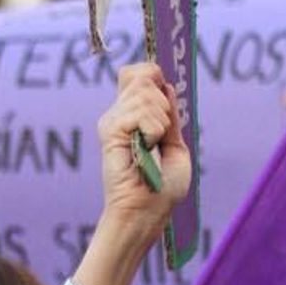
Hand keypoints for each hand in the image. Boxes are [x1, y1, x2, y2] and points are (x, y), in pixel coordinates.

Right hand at [96, 60, 191, 246]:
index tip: (165, 98)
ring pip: (145, 93)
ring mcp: (113, 121)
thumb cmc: (163, 186)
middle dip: (164, 104)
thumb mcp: (176, 143)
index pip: (137, 73)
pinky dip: (153, 130)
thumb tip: (165, 85)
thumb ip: (170, 114)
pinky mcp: (109, 130)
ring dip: (161, 121)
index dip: (153, 75)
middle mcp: (119, 114)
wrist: (148, 210)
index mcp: (134, 115)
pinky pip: (140, 113)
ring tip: (153, 145)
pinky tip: (147, 147)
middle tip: (161, 135)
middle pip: (143, 76)